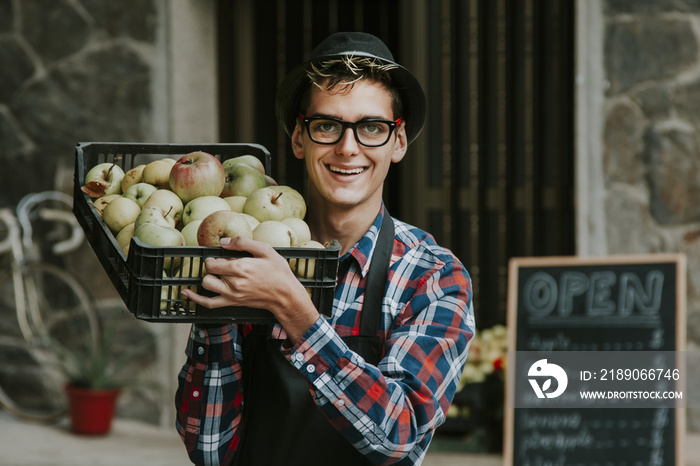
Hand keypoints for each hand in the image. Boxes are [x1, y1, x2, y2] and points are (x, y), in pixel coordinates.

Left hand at [181, 236, 319, 343]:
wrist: (285, 296)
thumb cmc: (278, 272)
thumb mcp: (265, 250)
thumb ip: (243, 243)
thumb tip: (223, 241)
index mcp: (240, 267)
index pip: (212, 262)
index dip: (215, 257)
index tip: (223, 255)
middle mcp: (233, 283)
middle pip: (209, 272)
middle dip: (213, 266)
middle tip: (225, 264)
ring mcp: (231, 295)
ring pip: (207, 285)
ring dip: (209, 277)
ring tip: (218, 274)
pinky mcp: (232, 303)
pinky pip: (209, 303)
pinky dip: (195, 298)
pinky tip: (186, 293)